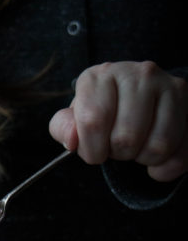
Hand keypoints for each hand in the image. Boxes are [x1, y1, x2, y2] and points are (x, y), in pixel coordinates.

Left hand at [49, 61, 187, 181]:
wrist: (140, 97)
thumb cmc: (103, 110)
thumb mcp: (76, 117)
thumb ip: (64, 129)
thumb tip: (72, 140)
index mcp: (99, 76)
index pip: (93, 121)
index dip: (92, 149)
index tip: (95, 152)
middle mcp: (136, 73)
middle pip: (126, 138)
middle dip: (118, 154)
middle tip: (118, 145)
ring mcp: (167, 84)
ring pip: (157, 146)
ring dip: (143, 159)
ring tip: (137, 146)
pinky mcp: (187, 101)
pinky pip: (181, 152)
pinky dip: (165, 167)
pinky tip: (155, 158)